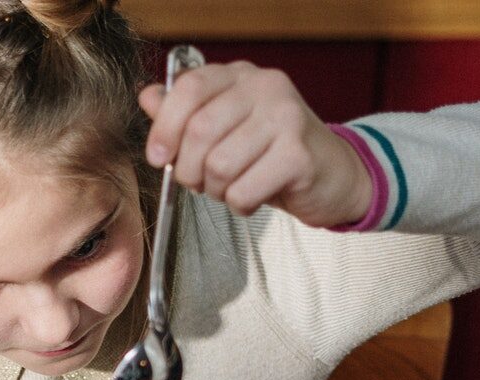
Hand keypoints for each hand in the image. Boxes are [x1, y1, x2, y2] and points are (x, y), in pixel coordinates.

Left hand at [141, 61, 372, 226]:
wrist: (331, 174)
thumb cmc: (268, 152)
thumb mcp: (224, 127)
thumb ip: (184, 113)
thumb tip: (148, 97)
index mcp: (240, 76)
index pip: (189, 88)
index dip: (164, 127)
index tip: (158, 157)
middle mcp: (266, 88)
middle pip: (199, 131)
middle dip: (188, 169)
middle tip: (200, 181)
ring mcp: (287, 118)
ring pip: (219, 166)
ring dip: (215, 190)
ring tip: (231, 187)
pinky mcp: (299, 155)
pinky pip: (242, 192)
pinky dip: (239, 204)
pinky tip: (254, 196)